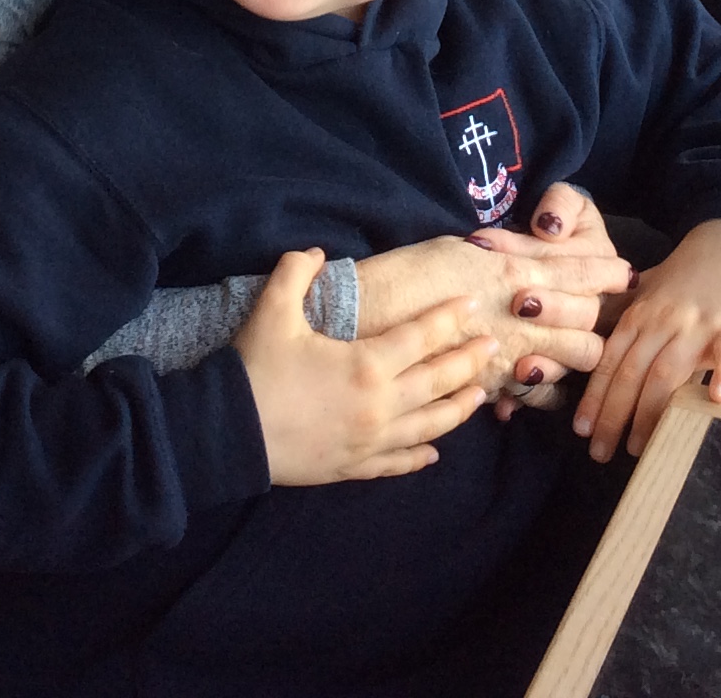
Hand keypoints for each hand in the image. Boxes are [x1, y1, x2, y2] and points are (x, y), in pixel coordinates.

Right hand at [239, 249, 495, 484]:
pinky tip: (434, 454)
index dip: (449, 318)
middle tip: (493, 347)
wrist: (227, 434)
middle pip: (438, 380)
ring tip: (480, 395)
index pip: (422, 336)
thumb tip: (317, 253)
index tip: (471, 305)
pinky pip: (398, 463)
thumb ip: (296, 272)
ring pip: (430, 425)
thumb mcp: (271, 310)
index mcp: (367, 363)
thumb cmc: (254, 370)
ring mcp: (371, 440)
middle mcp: (381, 404)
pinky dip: (420, 457)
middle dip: (469, 362)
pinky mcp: (355, 467)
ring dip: (458, 408)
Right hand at [355, 190, 630, 391]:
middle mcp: (517, 314)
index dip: (605, 271)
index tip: (626, 272)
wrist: (364, 319)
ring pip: (567, 363)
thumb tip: (512, 258)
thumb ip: (495, 257)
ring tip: (570, 352)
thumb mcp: (456, 249)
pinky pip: (533, 397)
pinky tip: (531, 384)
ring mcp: (506, 355)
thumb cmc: (406, 274)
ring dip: (573, 358)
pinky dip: (538, 392)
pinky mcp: (488, 388)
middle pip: (586, 322)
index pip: (575, 270)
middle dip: (598, 319)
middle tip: (600, 315)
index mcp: (511, 271)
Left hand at [576, 218, 720, 460]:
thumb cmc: (692, 270)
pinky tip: (718, 400)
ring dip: (652, 411)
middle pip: (632, 373)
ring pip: (668, 371)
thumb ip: (628, 317)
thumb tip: (600, 345)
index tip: (581, 429)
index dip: (595, 396)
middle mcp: (663, 322)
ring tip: (641, 446)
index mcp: (640, 314)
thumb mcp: (651, 290)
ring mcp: (699, 325)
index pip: (611, 360)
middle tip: (600, 453)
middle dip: (614, 416)